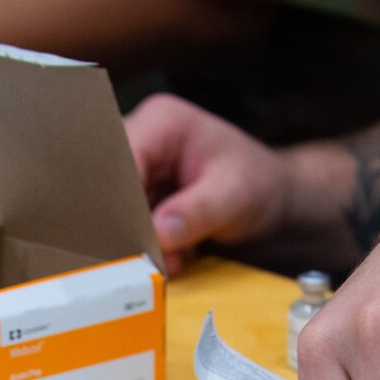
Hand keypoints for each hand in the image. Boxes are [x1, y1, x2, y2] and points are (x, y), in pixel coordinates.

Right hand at [124, 94, 294, 275]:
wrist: (271, 201)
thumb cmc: (258, 184)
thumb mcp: (235, 196)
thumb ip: (196, 212)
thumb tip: (158, 233)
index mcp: (161, 121)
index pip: (121, 157)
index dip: (118, 199)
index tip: (130, 239)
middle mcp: (140, 140)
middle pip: (108, 184)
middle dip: (129, 226)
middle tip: (152, 258)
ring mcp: (136, 172)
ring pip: (114, 212)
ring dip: (141, 243)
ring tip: (179, 258)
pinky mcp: (138, 199)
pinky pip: (126, 227)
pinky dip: (149, 249)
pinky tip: (178, 255)